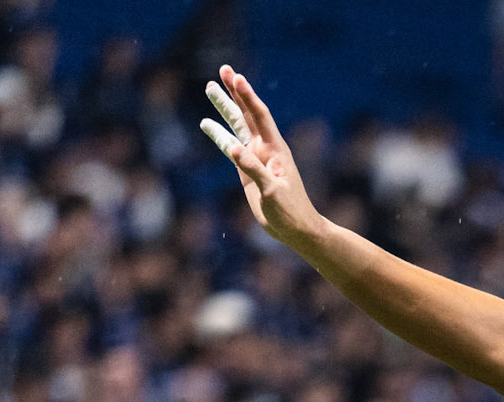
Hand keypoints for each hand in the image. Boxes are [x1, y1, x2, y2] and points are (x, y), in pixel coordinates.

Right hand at [200, 67, 322, 252]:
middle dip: (235, 92)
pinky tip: (206, 123)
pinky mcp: (247, 170)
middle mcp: (265, 148)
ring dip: (224, 107)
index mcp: (275, 149)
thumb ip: (253, 169)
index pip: (260, 116)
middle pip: (247, 113)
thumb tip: (233, 149)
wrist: (296, 230)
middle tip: (223, 69)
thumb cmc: (290, 212)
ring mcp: (255, 157)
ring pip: (237, 126)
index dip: (248, 96)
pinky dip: (219, 135)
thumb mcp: (272, 192)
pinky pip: (230, 147)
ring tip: (210, 87)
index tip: (237, 77)